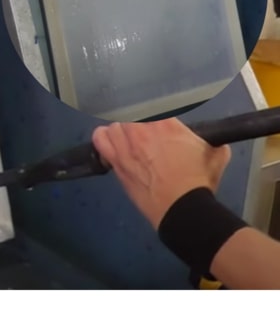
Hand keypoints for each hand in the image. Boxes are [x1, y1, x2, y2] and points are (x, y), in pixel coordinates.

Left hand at [92, 118, 230, 228]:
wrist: (183, 209)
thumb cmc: (199, 181)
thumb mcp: (215, 153)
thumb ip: (210, 139)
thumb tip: (211, 138)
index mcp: (167, 123)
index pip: (153, 107)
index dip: (154, 116)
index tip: (156, 125)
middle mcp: (142, 129)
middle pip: (131, 114)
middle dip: (139, 124)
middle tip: (146, 136)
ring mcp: (127, 144)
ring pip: (115, 125)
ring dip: (122, 132)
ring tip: (129, 142)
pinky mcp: (116, 160)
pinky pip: (100, 139)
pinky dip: (103, 138)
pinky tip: (111, 144)